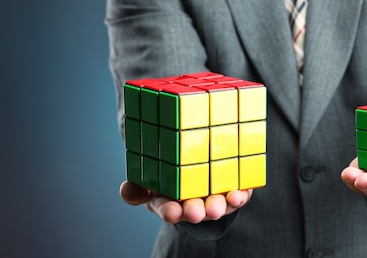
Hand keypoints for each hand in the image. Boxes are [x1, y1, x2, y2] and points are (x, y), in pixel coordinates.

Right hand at [120, 181, 252, 223]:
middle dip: (195, 211)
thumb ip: (135, 186)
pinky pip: (238, 193)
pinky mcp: (234, 186)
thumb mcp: (146, 177)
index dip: (169, 211)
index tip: (171, 211)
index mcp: (169, 200)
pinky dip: (240, 196)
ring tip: (219, 205)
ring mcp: (214, 195)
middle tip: (196, 212)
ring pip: (217, 204)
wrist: (193, 155)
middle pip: (194, 209)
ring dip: (218, 206)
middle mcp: (192, 201)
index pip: (167, 208)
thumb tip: (126, 192)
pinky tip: (240, 194)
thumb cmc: (165, 171)